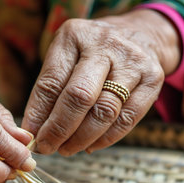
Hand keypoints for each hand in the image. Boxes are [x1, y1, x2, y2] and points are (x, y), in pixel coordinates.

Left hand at [22, 9, 179, 154]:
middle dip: (59, 129)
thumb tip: (33, 130)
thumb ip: (50, 89)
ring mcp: (132, 61)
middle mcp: (104, 44)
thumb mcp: (66, 57)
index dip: (38, 114)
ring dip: (81, 139)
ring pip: (104, 111)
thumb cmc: (92, 52)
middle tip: (47, 147)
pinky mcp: (152, 79)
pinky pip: (127, 119)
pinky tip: (90, 146)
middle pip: (79, 97)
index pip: (51, 82)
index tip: (31, 136)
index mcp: (74, 35)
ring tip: (66, 149)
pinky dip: (105, 139)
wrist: (141, 34)